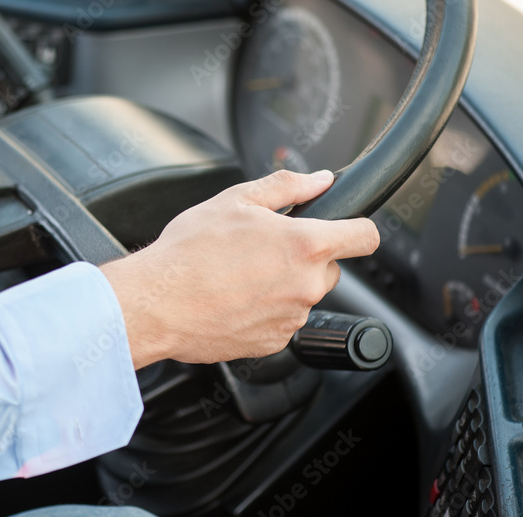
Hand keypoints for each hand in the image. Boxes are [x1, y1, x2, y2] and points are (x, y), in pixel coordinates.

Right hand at [100, 170, 380, 368]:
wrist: (156, 304)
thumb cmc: (189, 252)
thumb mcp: (236, 200)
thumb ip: (287, 186)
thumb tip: (319, 180)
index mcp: (306, 244)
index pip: (365, 237)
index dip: (358, 227)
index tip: (346, 227)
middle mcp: (306, 285)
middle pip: (330, 267)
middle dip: (306, 256)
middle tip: (265, 248)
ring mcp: (291, 318)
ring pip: (303, 294)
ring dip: (284, 283)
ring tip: (240, 274)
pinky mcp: (273, 342)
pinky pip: (282, 319)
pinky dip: (266, 309)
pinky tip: (234, 297)